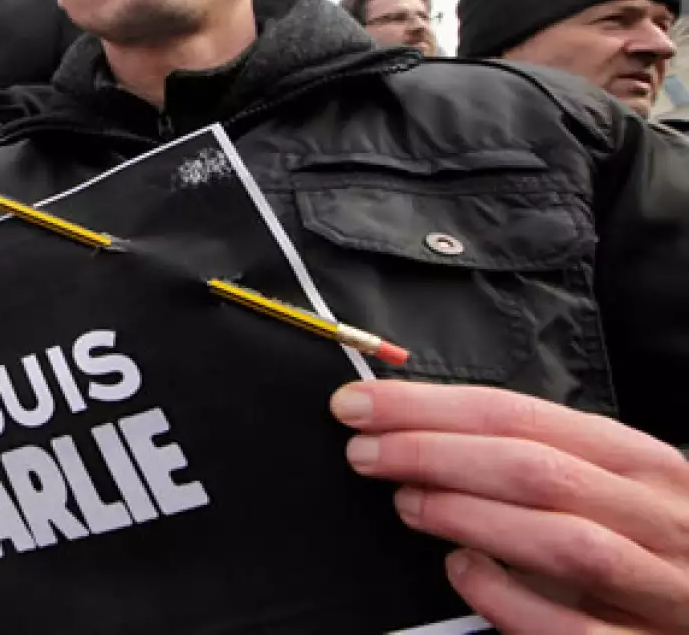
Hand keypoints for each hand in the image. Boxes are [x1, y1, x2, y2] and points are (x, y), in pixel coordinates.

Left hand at [332, 380, 688, 632]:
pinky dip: (507, 597)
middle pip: (536, 470)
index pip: (521, 415)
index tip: (358, 404)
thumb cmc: (635, 536)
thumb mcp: (600, 481)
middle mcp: (658, 517)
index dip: (429, 407)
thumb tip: (414, 428)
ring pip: (562, 542)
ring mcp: (660, 586)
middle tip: (364, 452)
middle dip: (434, 454)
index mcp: (639, 462)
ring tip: (405, 503)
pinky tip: (462, 571)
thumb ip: (530, 456)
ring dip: (468, 516)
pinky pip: (571, 629)